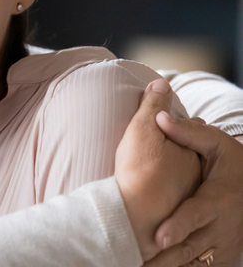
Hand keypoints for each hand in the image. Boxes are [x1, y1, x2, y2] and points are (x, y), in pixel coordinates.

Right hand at [115, 79, 200, 260]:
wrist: (133, 218)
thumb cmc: (139, 171)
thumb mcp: (143, 130)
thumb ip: (153, 105)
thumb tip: (161, 83)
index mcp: (193, 153)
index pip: (192, 130)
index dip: (177, 124)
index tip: (162, 123)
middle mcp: (195, 176)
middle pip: (190, 155)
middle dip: (179, 148)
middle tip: (159, 146)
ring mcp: (185, 199)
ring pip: (182, 179)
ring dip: (171, 174)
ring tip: (153, 171)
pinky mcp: (171, 216)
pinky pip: (169, 199)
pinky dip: (162, 193)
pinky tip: (149, 194)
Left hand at [143, 115, 242, 266]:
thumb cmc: (236, 166)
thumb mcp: (220, 146)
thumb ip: (190, 134)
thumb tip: (160, 117)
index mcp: (216, 200)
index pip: (195, 215)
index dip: (178, 227)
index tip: (159, 237)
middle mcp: (218, 227)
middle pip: (189, 248)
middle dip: (164, 259)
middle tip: (137, 264)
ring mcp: (221, 246)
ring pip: (192, 263)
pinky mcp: (221, 257)